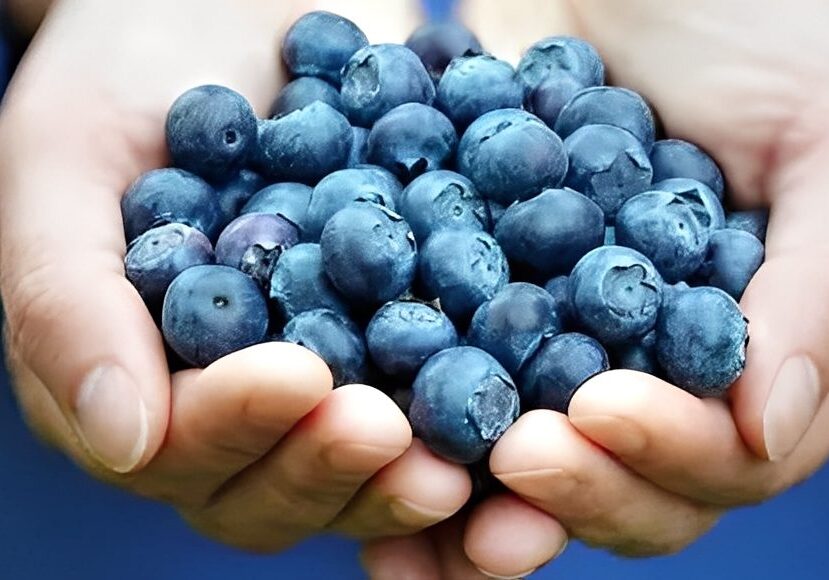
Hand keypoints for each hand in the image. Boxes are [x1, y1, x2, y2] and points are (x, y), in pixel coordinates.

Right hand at [0, 0, 470, 551]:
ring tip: (461, 450)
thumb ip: (66, 296)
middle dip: (330, 463)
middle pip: (278, 482)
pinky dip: (482, 402)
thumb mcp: (68, 153)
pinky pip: (442, 386)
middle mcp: (236, 398)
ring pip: (364, 462)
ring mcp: (327, 373)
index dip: (236, 425)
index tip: (297, 379)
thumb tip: (127, 442)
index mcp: (141, 376)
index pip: (180, 444)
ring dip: (411, 469)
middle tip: (388, 431)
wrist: (235, 5)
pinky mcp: (401, 335)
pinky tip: (527, 396)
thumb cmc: (129, 65)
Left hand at [364, 0, 828, 575]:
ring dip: (483, 501)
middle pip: (631, 484)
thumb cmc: (753, 33)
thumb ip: (812, 286)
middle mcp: (656, 372)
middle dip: (578, 489)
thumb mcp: (812, 135)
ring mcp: (567, 353)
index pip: (728, 453)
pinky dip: (412, 435)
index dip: (670, 449)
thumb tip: (765, 427)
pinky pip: (450, 390)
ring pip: (537, 464)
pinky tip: (366, 450)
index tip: (596, 409)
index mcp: (747, 350)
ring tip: (425, 503)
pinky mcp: (484, 319)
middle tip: (514, 459)